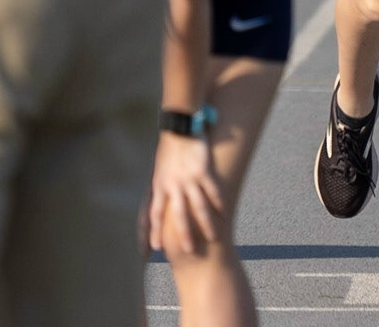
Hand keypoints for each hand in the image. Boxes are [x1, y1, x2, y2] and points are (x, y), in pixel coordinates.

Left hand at [145, 131, 223, 256]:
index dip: (155, 230)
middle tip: (189, 250)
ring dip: (206, 224)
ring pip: (199, 206)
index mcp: (160, 185)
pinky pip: (213, 190)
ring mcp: (189, 179)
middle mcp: (174, 185)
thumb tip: (164, 202)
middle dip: (184, 234)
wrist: (179, 127)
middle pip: (179, 215)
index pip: (155, 212)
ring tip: (213, 237)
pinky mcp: (203, 171)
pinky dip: (219, 203)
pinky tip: (224, 213)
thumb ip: (163, 186)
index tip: (155, 247)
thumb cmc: (169, 148)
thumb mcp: (160, 169)